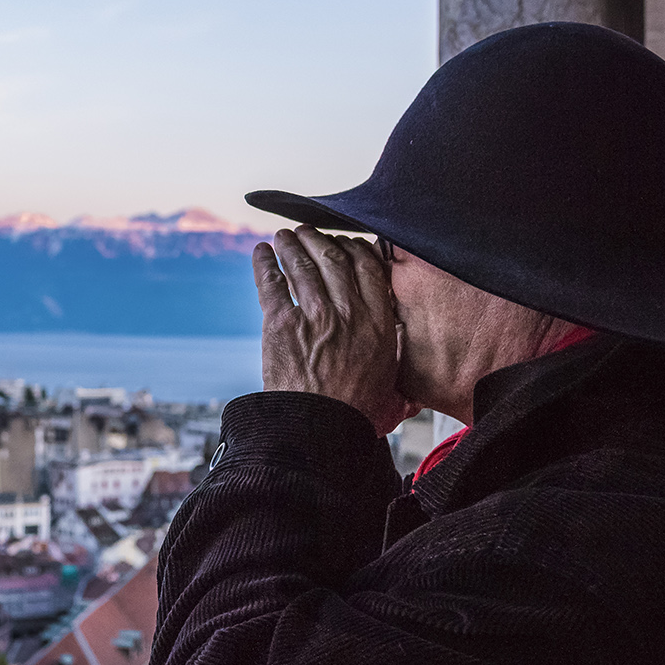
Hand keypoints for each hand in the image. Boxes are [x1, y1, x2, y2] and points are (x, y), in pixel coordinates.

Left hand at [255, 226, 416, 434]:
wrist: (319, 431)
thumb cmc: (354, 413)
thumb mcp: (392, 381)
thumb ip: (394, 357)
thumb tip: (403, 354)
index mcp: (379, 323)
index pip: (368, 268)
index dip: (354, 249)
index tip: (345, 244)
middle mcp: (349, 313)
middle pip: (334, 260)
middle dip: (319, 240)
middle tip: (307, 232)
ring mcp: (315, 317)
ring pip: (302, 266)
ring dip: (291, 246)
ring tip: (284, 237)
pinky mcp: (282, 326)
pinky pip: (272, 285)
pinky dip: (265, 265)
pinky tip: (261, 253)